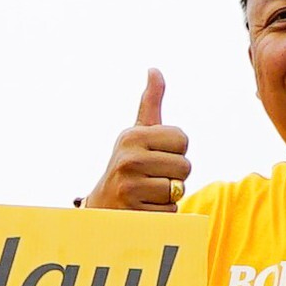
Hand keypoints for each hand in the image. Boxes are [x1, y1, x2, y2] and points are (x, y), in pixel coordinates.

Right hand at [85, 70, 190, 211]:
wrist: (101, 209)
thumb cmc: (126, 167)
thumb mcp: (135, 135)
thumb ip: (150, 104)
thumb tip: (155, 70)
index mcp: (132, 137)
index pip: (182, 139)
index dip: (175, 151)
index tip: (155, 156)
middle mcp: (129, 159)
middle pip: (185, 166)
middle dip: (173, 175)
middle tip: (151, 178)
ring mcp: (130, 188)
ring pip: (179, 190)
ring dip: (168, 196)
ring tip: (147, 194)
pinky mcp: (135, 213)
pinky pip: (172, 212)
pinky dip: (163, 214)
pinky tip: (144, 209)